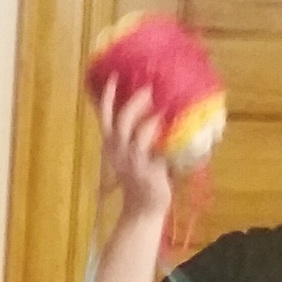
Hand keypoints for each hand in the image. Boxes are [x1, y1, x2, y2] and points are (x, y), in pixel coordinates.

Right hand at [97, 78, 173, 221]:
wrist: (144, 206)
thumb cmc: (142, 174)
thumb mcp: (134, 151)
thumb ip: (137, 131)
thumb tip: (155, 102)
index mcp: (111, 145)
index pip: (105, 118)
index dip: (107, 97)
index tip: (113, 76)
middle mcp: (118, 152)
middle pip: (120, 123)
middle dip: (134, 103)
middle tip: (149, 89)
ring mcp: (133, 163)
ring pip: (138, 135)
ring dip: (151, 120)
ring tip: (163, 110)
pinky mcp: (148, 172)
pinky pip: (158, 151)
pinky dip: (166, 140)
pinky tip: (176, 131)